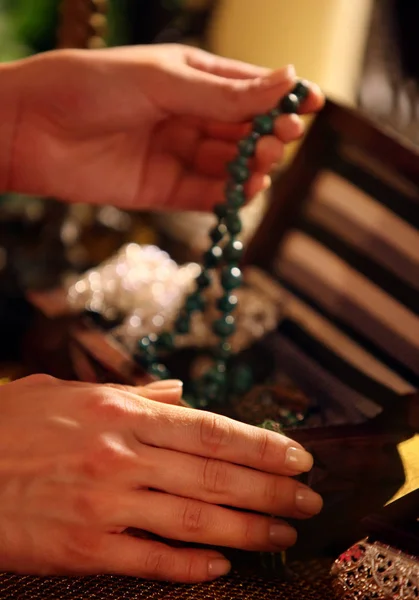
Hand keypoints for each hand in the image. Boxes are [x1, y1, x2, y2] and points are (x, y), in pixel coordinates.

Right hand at [0, 374, 320, 582]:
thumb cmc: (15, 425)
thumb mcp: (73, 394)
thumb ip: (135, 395)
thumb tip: (180, 394)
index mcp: (122, 414)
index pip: (211, 430)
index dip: (261, 446)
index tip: (298, 457)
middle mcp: (122, 455)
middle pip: (215, 477)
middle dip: (271, 491)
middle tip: (309, 502)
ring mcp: (106, 503)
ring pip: (195, 520)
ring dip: (247, 531)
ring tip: (284, 536)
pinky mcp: (85, 547)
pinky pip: (151, 559)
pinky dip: (191, 566)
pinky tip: (222, 567)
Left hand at [7, 44, 322, 209]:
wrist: (31, 128)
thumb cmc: (91, 85)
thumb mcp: (164, 81)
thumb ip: (224, 93)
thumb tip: (287, 80)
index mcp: (192, 78)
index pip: (250, 89)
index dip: (283, 98)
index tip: (312, 106)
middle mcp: (188, 116)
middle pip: (244, 130)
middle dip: (268, 135)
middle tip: (279, 140)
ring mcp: (176, 153)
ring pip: (228, 163)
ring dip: (251, 166)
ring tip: (261, 165)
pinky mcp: (161, 189)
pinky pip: (204, 194)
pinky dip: (226, 195)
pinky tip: (243, 190)